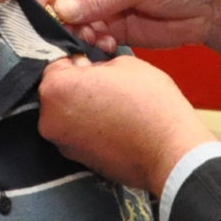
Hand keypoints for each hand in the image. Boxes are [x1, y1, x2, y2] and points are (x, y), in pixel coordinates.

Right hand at [35, 0, 220, 59]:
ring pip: (77, 19)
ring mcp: (108, 1)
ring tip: (95, 37)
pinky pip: (94, 35)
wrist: (215, 4)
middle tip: (68, 30)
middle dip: (65, 15)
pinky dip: (95, 42)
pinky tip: (107, 44)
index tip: (46, 10)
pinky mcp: (117, 25)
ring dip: (81, 31)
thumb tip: (61, 9)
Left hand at [38, 56, 212, 194]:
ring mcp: (62, 144)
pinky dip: (91, 128)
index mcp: (56, 90)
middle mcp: (49, 120)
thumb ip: (96, 63)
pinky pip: (79, 135)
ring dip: (84, 107)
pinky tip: (115, 124)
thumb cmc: (150, 105)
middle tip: (108, 84)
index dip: (77, 59)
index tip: (94, 62)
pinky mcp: (78, 161)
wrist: (171, 152)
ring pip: (68, 114)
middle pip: (58, 92)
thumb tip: (88, 70)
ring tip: (115, 106)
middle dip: (78, 85)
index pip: (55, 64)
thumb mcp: (124, 63)